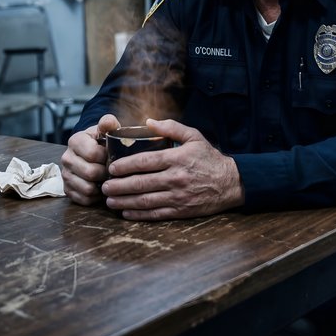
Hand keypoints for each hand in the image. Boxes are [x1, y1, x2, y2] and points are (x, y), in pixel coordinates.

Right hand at [60, 114, 119, 204]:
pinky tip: (100, 187)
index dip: (107, 157)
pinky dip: (95, 197)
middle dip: (106, 173)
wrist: (92, 151)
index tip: (113, 155)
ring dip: (101, 186)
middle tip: (113, 170)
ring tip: (107, 179)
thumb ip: (108, 124)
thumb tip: (108, 122)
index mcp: (75, 141)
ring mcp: (65, 175)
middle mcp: (66, 158)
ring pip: (87, 188)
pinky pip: (84, 199)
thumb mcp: (106, 130)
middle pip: (90, 173)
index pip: (93, 154)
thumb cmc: (102, 141)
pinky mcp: (67, 190)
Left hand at [101, 118, 244, 219]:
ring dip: (124, 201)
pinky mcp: (181, 211)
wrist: (230, 183)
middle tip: (104, 185)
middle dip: (119, 185)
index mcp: (177, 158)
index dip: (125, 166)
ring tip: (109, 200)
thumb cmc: (209, 158)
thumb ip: (171, 128)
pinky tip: (126, 212)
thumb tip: (148, 122)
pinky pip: (155, 214)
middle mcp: (175, 178)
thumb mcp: (194, 136)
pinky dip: (139, 214)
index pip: (145, 162)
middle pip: (140, 183)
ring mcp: (178, 196)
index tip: (112, 167)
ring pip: (145, 200)